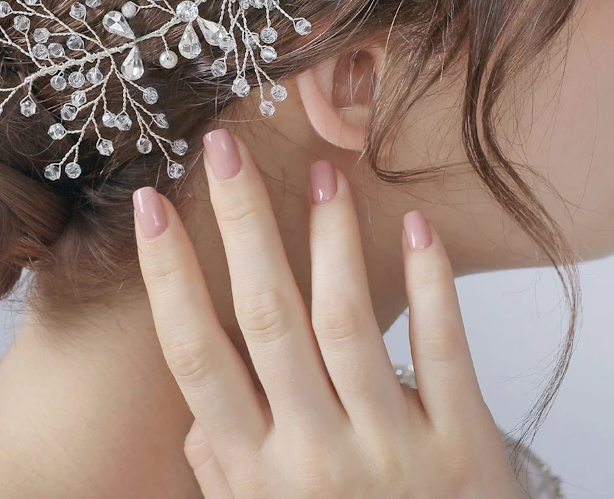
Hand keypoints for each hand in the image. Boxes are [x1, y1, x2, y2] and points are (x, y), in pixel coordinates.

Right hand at [132, 128, 521, 497]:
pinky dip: (431, 285)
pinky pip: (442, 351)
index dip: (169, 275)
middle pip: (268, 318)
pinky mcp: (461, 445)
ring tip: (323, 171)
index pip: (196, 355)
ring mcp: (391, 451)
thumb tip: (194, 410)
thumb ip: (223, 468)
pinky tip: (417, 225)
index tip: (152, 204)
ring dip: (331, 238)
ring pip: (349, 321)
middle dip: (243, 224)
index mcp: (255, 471)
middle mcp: (313, 457)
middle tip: (227, 148)